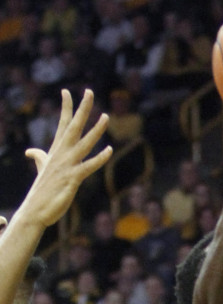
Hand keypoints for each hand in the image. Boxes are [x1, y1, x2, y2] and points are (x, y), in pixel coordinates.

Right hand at [21, 89, 112, 228]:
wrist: (34, 212)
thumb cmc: (42, 190)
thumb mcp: (42, 169)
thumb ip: (40, 158)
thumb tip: (31, 151)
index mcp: (57, 150)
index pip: (63, 124)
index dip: (66, 108)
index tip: (67, 91)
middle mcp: (62, 154)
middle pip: (74, 127)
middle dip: (82, 109)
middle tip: (89, 91)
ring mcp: (67, 166)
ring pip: (84, 143)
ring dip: (96, 130)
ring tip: (106, 116)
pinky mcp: (72, 179)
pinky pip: (88, 166)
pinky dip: (99, 158)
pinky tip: (109, 150)